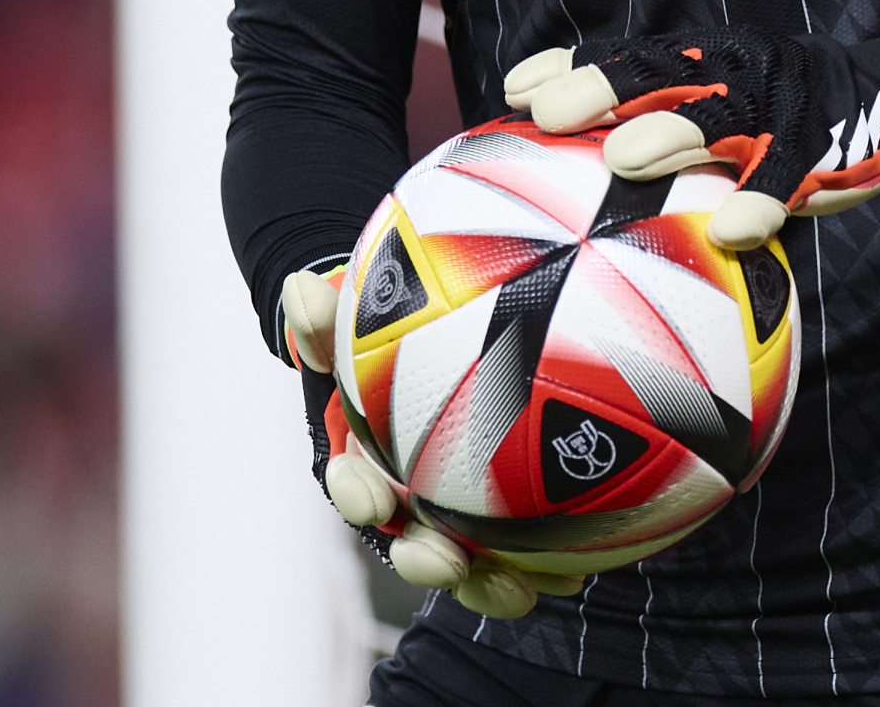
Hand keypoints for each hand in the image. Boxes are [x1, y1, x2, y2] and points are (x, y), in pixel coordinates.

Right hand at [281, 267, 584, 617]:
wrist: (430, 342)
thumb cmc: (388, 333)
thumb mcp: (353, 317)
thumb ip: (325, 313)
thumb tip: (299, 290)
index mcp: (364, 460)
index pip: (352, 484)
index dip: (358, 496)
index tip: (373, 502)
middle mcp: (405, 498)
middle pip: (409, 541)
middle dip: (427, 561)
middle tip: (452, 565)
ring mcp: (452, 514)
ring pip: (467, 560)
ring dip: (491, 582)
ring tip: (526, 589)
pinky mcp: (498, 522)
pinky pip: (520, 550)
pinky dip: (546, 563)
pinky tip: (579, 569)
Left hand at [503, 25, 879, 249]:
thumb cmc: (779, 112)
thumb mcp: (717, 101)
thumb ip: (657, 119)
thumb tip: (567, 161)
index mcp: (700, 59)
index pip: (624, 55)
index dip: (569, 66)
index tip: (513, 89)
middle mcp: (732, 72)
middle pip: (657, 74)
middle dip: (599, 89)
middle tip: (545, 114)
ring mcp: (775, 108)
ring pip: (716, 117)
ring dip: (668, 134)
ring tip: (622, 157)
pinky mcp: (819, 149)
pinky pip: (786, 177)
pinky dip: (759, 200)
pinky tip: (730, 230)